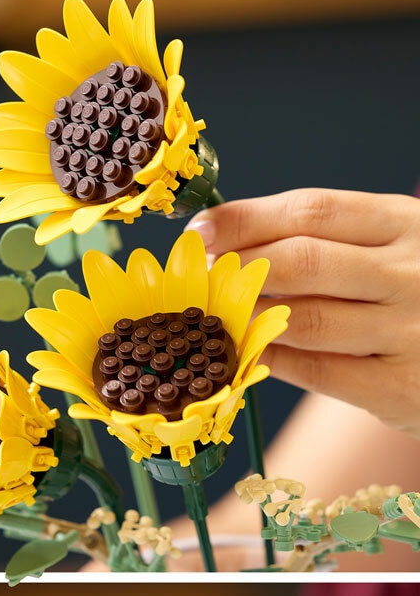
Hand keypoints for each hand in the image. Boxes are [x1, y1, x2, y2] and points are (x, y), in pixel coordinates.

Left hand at [186, 189, 419, 436]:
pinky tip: (243, 353)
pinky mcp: (399, 385)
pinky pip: (318, 371)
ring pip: (306, 319)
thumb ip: (331, 246)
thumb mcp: (394, 252)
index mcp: (407, 224)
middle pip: (304, 261)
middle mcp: (413, 271)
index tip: (197, 232)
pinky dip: (272, 360)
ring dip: (248, 317)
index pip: (313, 210)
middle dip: (239, 268)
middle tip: (198, 279)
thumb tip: (230, 244)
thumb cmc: (418, 300)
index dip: (246, 219)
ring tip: (212, 316)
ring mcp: (409, 329)